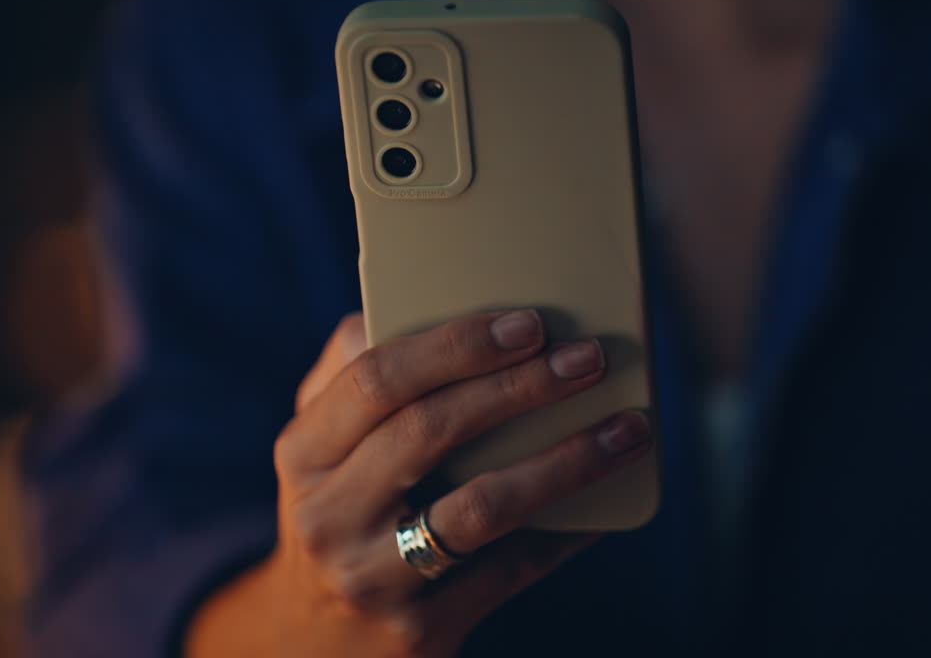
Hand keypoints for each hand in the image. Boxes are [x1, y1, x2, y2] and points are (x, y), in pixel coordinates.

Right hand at [187, 310, 653, 656]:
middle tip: (587, 359)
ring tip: (626, 430)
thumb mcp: (320, 448)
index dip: (456, 347)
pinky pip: (510, 571)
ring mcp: (372, 578)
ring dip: (565, 462)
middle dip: (520, 388)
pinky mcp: (420, 630)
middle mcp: (327, 515)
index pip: (377, 381)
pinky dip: (566, 531)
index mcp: (304, 453)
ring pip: (481, 508)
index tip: (529, 324)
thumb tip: (422, 307)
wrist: (313, 643)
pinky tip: (608, 504)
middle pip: (430, 432)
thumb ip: (352, 374)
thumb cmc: (338, 513)